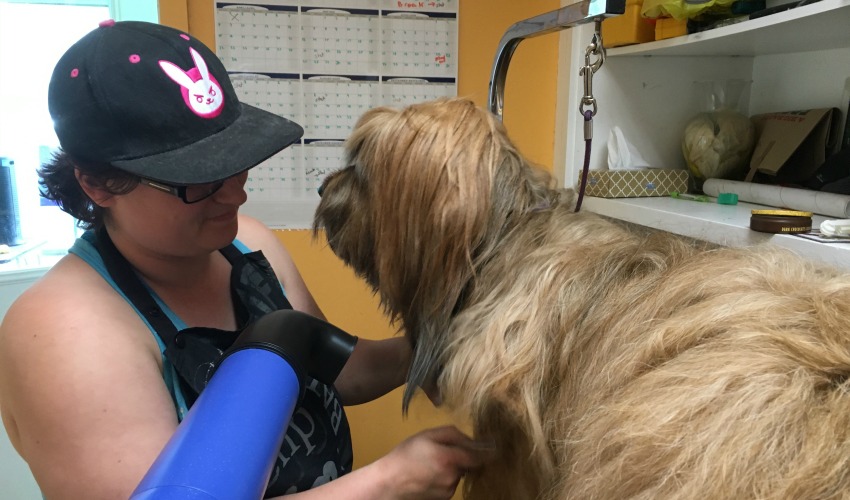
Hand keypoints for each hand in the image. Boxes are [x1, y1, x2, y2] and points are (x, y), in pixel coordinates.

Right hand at [375, 426, 493, 499]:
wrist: (389, 482)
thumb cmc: (406, 455)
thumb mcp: (427, 435)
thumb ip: (453, 434)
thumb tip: (474, 440)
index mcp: (450, 459)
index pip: (481, 457)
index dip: (488, 451)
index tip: (493, 446)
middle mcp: (453, 477)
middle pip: (468, 464)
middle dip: (461, 457)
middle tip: (442, 451)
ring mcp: (449, 491)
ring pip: (459, 474)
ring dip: (452, 468)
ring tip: (431, 464)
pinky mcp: (444, 499)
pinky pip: (450, 484)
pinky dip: (445, 478)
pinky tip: (429, 475)